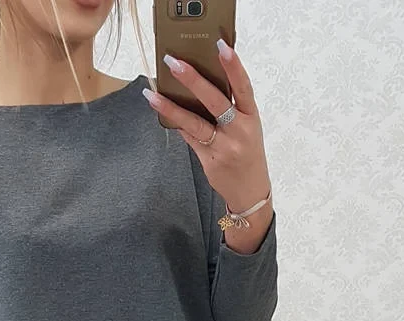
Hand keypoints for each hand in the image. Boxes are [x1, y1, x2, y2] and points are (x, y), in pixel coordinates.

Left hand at [143, 40, 270, 217]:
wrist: (250, 192)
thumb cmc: (248, 154)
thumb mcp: (248, 128)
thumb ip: (231, 108)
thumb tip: (199, 85)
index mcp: (252, 117)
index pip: (244, 87)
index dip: (233, 66)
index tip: (221, 46)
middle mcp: (239, 131)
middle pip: (215, 101)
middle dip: (193, 80)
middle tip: (174, 63)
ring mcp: (224, 147)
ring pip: (195, 122)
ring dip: (171, 107)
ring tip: (152, 94)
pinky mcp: (209, 160)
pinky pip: (189, 138)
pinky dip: (177, 124)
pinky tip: (162, 111)